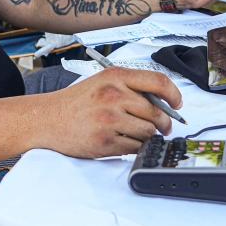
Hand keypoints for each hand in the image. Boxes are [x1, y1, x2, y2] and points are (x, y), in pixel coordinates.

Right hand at [40, 68, 181, 157]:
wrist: (48, 119)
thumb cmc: (77, 102)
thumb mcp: (103, 81)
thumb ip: (131, 86)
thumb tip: (164, 102)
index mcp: (116, 77)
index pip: (159, 82)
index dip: (174, 95)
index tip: (177, 104)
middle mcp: (114, 96)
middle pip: (157, 113)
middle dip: (164, 124)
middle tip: (163, 128)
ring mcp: (109, 120)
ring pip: (148, 132)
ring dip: (148, 137)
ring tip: (136, 133)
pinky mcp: (105, 141)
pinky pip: (135, 148)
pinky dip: (134, 148)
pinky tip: (123, 141)